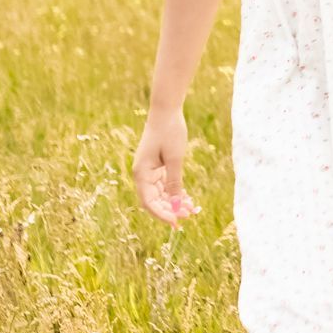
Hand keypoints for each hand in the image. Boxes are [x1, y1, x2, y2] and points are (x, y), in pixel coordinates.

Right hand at [132, 107, 198, 225]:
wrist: (166, 111)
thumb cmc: (169, 132)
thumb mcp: (174, 158)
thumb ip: (174, 181)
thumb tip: (175, 204)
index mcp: (141, 174)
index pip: (149, 202)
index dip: (162, 214)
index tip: (177, 222)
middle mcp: (143, 175)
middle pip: (154, 200)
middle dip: (170, 209)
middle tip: (189, 215)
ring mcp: (149, 171)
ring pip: (161, 194)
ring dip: (174, 202)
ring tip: (192, 208)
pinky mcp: (157, 167)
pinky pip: (164, 185)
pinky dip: (175, 192)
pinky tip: (187, 198)